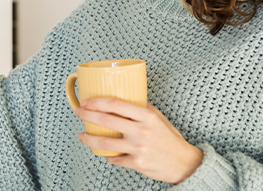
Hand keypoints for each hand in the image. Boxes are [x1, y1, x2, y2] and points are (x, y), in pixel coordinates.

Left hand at [74, 98, 203, 184]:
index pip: (117, 105)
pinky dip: (107, 156)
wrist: (183, 163)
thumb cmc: (170, 138)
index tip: (88, 100)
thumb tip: (124, 98)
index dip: (98, 102)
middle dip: (88, 115)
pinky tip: (102, 153)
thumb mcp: (159, 118)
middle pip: (107, 121)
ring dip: (89, 139)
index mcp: (147, 116)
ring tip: (82, 135)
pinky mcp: (137, 164)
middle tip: (79, 112)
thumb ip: (142, 109)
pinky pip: (115, 159)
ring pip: (105, 144)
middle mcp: (141, 131)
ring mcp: (138, 148)